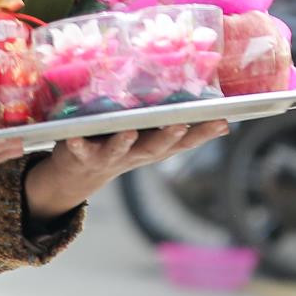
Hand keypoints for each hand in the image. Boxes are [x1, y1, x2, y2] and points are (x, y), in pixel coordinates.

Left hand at [23, 121, 231, 219]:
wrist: (77, 176)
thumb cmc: (120, 145)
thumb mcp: (150, 138)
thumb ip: (177, 127)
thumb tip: (222, 119)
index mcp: (153, 147)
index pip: (183, 141)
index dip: (203, 133)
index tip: (222, 121)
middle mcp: (134, 154)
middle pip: (154, 148)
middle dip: (167, 137)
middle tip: (180, 124)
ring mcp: (108, 157)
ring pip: (118, 151)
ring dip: (124, 143)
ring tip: (129, 132)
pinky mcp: (81, 155)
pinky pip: (79, 150)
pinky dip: (76, 145)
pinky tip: (73, 139)